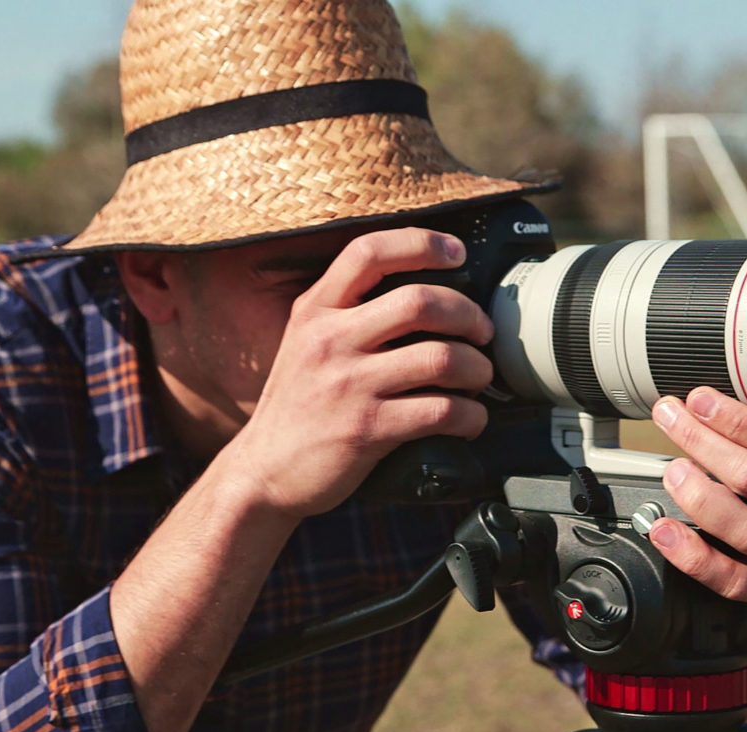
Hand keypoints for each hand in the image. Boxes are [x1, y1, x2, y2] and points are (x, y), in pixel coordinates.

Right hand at [226, 228, 494, 516]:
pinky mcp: (368, 430)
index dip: (421, 244)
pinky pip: (441, 412)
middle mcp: (330, 340)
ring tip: (479, 376)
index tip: (457, 254)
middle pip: (419, 302)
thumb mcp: (306, 342)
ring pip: (441, 358)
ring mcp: (349, 385)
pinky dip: (471, 415)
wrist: (264, 472)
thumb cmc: (297, 405)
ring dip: (477, 367)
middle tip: (482, 331)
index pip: (369, 252)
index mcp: (316, 310)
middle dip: (468, 314)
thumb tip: (423, 294)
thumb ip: (347, 311)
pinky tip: (471, 419)